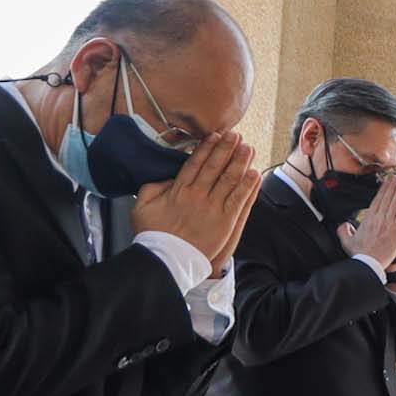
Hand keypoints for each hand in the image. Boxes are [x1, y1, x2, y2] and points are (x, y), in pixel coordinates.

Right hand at [132, 133, 259, 264]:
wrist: (165, 260)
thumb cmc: (152, 235)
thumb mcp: (141, 207)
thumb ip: (152, 188)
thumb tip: (166, 178)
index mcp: (178, 190)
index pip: (195, 163)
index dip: (207, 148)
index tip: (215, 135)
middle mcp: (197, 195)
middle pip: (214, 167)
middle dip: (226, 149)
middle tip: (235, 135)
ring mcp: (212, 207)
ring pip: (229, 179)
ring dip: (240, 162)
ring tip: (248, 148)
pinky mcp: (225, 221)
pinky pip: (239, 200)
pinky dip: (248, 186)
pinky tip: (255, 173)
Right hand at [340, 176, 395, 267]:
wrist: (369, 264)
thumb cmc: (359, 254)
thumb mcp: (347, 241)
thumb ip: (344, 230)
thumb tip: (343, 224)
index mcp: (368, 219)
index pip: (377, 201)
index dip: (382, 190)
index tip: (386, 182)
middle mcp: (379, 219)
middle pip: (386, 199)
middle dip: (391, 187)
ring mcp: (388, 224)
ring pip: (395, 204)